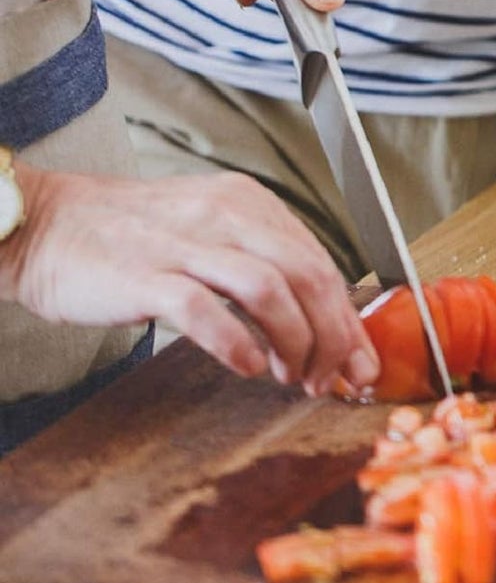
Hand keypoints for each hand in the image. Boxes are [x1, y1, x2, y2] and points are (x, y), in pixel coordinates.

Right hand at [0, 165, 379, 395]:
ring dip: (293, 341)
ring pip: (268, 289)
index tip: (358, 361)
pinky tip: (248, 366)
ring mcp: (185, 243)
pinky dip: (236, 343)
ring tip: (291, 376)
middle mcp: (226, 215)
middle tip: (330, 377)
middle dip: (332, 336)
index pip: (321, 262)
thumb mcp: (212, 232)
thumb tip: (320, 321)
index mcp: (249, 204)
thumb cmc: (134, 237)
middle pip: (308, 275)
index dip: (346, 318)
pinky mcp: (144, 275)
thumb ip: (264, 266)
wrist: (49, 223)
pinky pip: (203, 309)